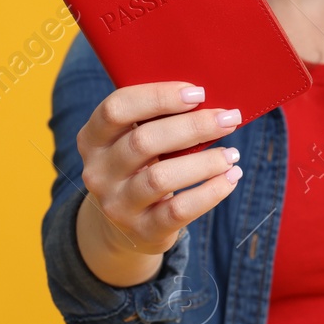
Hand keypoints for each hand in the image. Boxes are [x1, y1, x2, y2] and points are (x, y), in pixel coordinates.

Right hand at [74, 81, 243, 285]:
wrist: (127, 226)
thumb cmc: (142, 167)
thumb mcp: (133, 141)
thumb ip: (157, 119)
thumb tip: (209, 101)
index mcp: (92, 138)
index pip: (116, 108)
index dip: (158, 97)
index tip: (198, 93)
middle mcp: (98, 172)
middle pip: (143, 141)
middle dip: (192, 126)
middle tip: (228, 118)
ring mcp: (117, 204)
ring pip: (161, 178)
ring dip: (204, 162)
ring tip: (231, 154)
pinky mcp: (142, 230)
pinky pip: (178, 210)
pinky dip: (210, 192)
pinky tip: (230, 178)